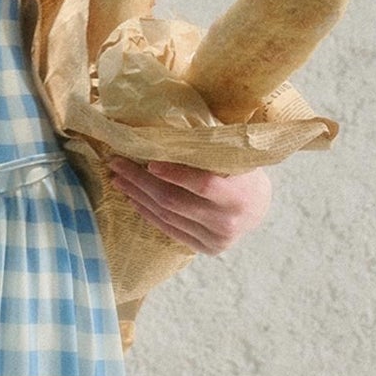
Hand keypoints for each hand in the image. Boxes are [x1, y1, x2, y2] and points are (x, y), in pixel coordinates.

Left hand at [105, 156, 272, 253]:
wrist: (258, 207)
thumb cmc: (242, 170)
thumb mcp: (233, 155)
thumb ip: (207, 146)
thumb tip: (166, 126)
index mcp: (240, 195)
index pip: (202, 184)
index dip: (174, 173)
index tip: (149, 160)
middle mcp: (227, 222)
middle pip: (175, 201)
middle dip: (140, 181)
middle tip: (117, 164)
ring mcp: (215, 239)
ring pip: (167, 215)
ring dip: (138, 196)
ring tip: (119, 179)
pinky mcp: (205, 249)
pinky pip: (168, 229)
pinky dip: (147, 212)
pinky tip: (133, 198)